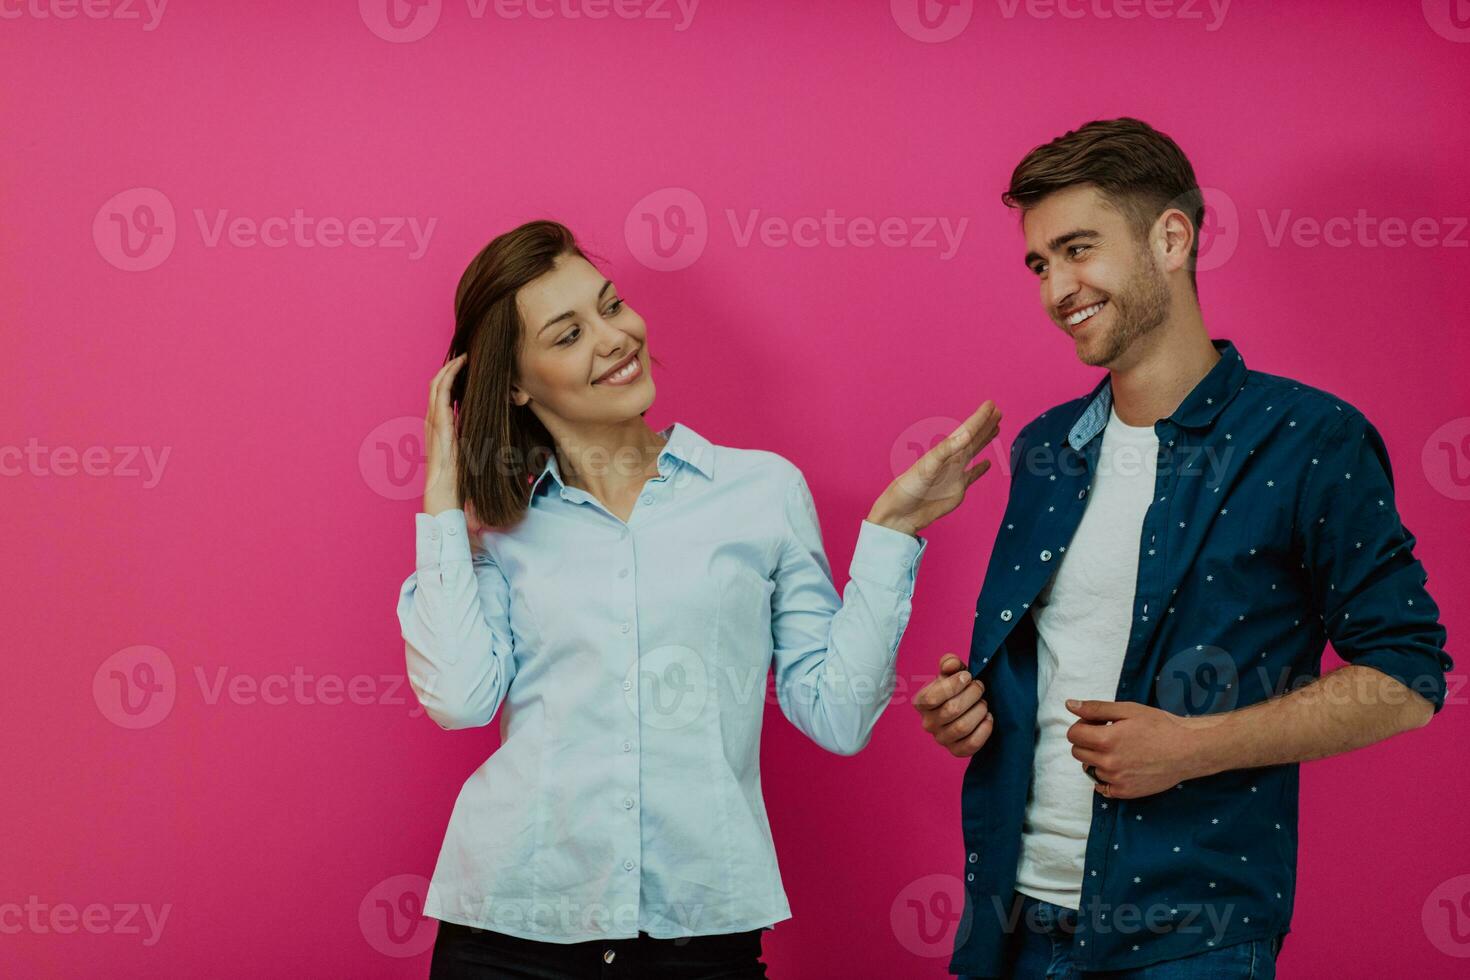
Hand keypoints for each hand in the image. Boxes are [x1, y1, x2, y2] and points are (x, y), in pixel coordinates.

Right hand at [423, 353, 468, 518]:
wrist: (443, 493)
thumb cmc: (457, 478)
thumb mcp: (467, 452)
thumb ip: (470, 438)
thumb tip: (485, 427)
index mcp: (438, 427)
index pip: (440, 395)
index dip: (450, 379)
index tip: (465, 368)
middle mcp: (432, 421)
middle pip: (436, 385)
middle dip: (449, 368)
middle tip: (465, 356)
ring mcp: (432, 421)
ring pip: (436, 384)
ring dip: (449, 368)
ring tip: (463, 357)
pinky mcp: (438, 423)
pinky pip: (440, 393)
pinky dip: (449, 376)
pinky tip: (460, 367)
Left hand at [868, 401, 1001, 535]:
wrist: (903, 512)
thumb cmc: (910, 486)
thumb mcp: (928, 465)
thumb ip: (947, 449)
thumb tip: (967, 434)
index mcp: (945, 451)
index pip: (967, 430)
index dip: (979, 417)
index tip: (991, 405)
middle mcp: (952, 459)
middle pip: (972, 438)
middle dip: (985, 425)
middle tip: (998, 411)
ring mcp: (956, 474)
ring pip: (974, 452)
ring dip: (984, 440)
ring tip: (996, 428)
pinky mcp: (957, 489)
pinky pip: (973, 476)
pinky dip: (980, 470)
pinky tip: (988, 463)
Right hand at [914, 654, 993, 756]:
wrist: (966, 708)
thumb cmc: (957, 688)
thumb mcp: (952, 672)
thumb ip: (950, 663)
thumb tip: (952, 663)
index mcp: (921, 703)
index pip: (932, 698)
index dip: (953, 685)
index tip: (968, 676)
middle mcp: (928, 723)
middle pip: (952, 710)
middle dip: (972, 694)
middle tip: (980, 687)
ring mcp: (941, 739)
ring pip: (962, 727)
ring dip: (979, 710)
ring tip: (983, 703)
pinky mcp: (956, 751)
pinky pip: (972, 744)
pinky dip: (984, 729)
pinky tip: (988, 718)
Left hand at [1064, 699, 1211, 798]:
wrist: (1187, 749)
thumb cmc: (1159, 725)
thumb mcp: (1127, 710)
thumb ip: (1095, 708)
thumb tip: (1069, 705)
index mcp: (1106, 740)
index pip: (1073, 734)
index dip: (1082, 725)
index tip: (1097, 723)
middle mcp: (1108, 762)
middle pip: (1077, 752)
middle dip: (1087, 741)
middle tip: (1108, 735)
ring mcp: (1116, 780)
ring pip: (1089, 768)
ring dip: (1096, 758)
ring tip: (1118, 750)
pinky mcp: (1125, 792)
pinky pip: (1101, 787)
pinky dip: (1104, 778)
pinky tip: (1120, 767)